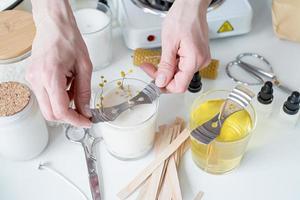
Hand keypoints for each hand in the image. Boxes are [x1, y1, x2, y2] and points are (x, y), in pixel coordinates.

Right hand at [26, 0, 91, 126]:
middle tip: (83, 111)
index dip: (75, 120)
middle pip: (51, 114)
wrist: (54, 26)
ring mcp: (32, 79)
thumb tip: (85, 110)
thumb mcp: (85, 67)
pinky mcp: (32, 78)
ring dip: (63, 105)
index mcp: (51, 75)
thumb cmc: (69, 40)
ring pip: (47, 107)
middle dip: (69, 116)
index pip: (60, 110)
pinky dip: (58, 97)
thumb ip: (84, 91)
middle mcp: (37, 80)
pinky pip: (44, 97)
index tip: (86, 121)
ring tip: (74, 88)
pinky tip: (67, 85)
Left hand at [141, 0, 210, 92]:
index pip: (179, 86)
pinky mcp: (197, 55)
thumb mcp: (169, 42)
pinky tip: (166, 57)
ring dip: (166, 70)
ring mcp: (200, 59)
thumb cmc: (183, 17)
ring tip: (155, 60)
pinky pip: (183, 66)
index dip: (164, 86)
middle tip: (148, 67)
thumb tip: (161, 81)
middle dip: (162, 76)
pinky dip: (173, 64)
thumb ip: (165, 65)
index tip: (152, 79)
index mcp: (194, 60)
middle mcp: (200, 62)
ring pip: (180, 74)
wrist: (192, 5)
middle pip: (179, 80)